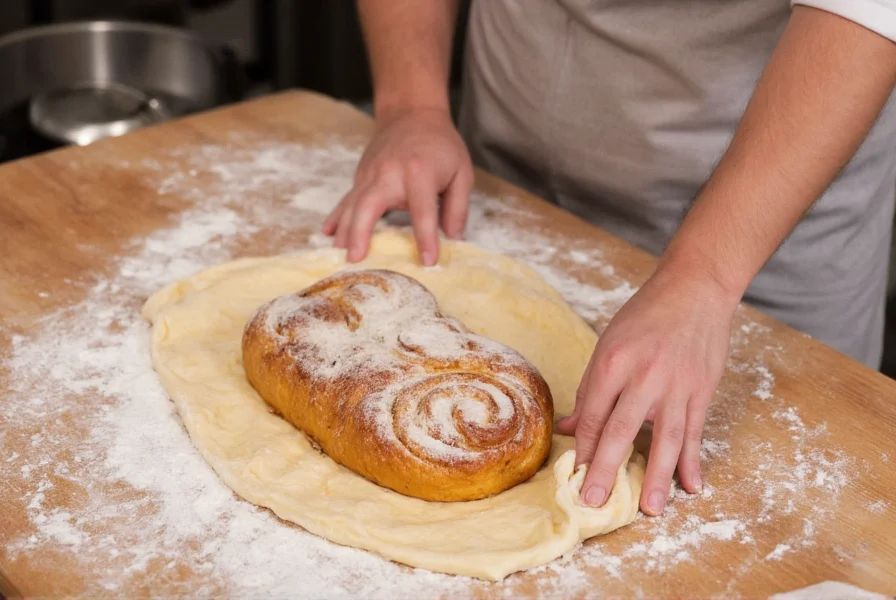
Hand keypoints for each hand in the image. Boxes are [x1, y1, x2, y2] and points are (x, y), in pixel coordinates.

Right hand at [322, 107, 473, 265]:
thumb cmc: (440, 145)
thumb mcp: (461, 172)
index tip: (427, 262)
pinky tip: (327, 233)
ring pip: (352, 204)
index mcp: (419, 172)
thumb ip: (458, 208)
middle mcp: (389, 172)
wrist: (412, 113)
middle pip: (370, 204)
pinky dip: (336, 217)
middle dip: (361, 232)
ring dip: (344, 230)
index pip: (422, 210)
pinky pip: (346, 199)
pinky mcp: (360, 176)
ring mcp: (370, 174)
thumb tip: (455, 241)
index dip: (425, 237)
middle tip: (355, 259)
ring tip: (339, 255)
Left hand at [555, 263, 738, 515]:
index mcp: (613, 361)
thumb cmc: (644, 317)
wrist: (694, 289)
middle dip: (606, 469)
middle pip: (622, 430)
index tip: (574, 476)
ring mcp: (677, 385)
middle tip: (595, 501)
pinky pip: (696, 431)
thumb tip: (567, 428)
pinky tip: (691, 485)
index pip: (593, 414)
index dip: (582, 447)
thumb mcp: (608, 344)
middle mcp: (644, 375)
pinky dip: (693, 460)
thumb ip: (590, 390)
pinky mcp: (702, 390)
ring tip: (651, 509)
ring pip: (665, 438)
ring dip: (658, 476)